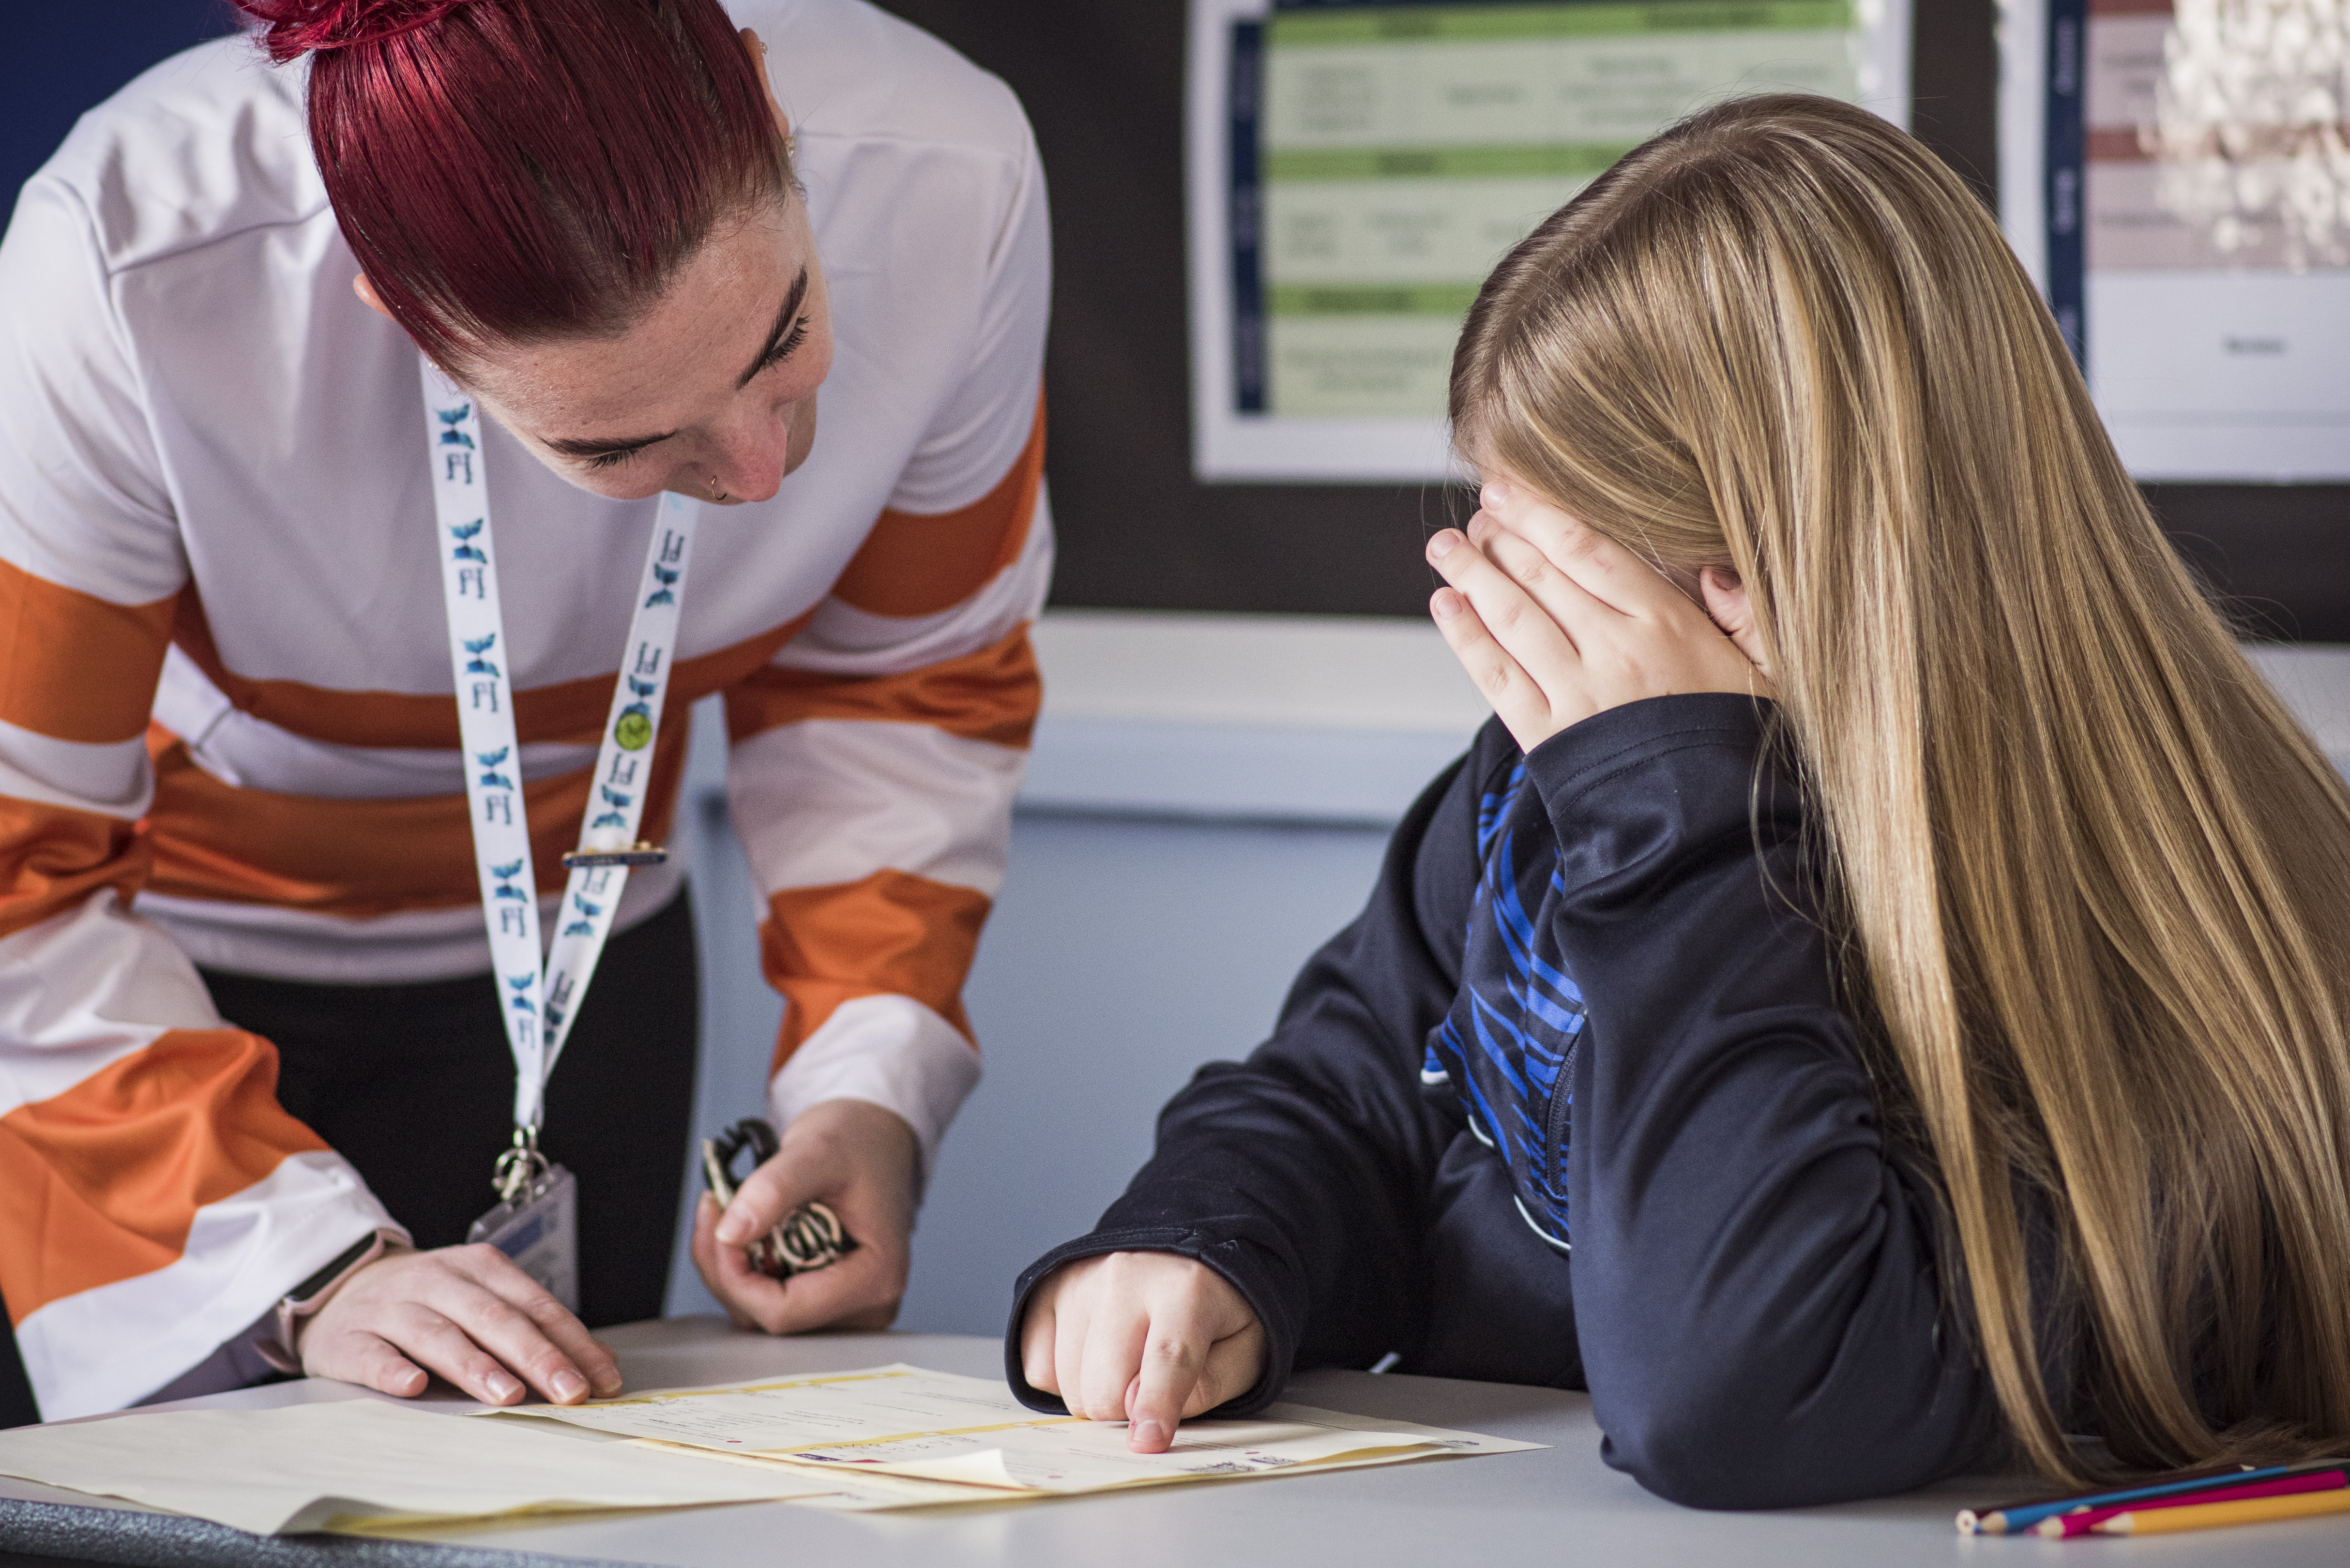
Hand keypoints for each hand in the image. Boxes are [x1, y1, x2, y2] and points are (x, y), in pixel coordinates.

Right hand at [298, 1243, 621, 1406]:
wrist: (342, 1288)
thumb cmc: (430, 1302)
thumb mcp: (482, 1300)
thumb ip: (535, 1327)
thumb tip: (599, 1363)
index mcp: (478, 1269)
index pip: (535, 1306)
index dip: (572, 1342)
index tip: (602, 1379)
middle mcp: (437, 1282)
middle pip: (494, 1318)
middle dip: (537, 1356)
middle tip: (570, 1391)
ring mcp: (391, 1308)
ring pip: (439, 1335)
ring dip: (476, 1365)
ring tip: (509, 1394)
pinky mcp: (350, 1338)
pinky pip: (373, 1354)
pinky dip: (393, 1369)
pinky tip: (415, 1385)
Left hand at [690, 1098, 916, 1333]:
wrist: (875, 1138)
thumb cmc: (861, 1144)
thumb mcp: (818, 1152)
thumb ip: (773, 1190)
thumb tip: (729, 1232)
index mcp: (876, 1278)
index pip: (785, 1311)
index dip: (738, 1277)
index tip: (720, 1227)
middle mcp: (864, 1306)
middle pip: (768, 1318)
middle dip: (727, 1268)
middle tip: (715, 1209)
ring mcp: (843, 1307)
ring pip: (760, 1313)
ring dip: (729, 1267)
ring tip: (724, 1212)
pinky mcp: (822, 1299)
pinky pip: (766, 1301)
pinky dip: (741, 1268)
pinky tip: (740, 1229)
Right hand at [1019, 1252, 1265, 1453]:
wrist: (1179, 1255)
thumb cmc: (1214, 1312)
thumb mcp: (1243, 1351)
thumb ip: (1208, 1388)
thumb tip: (1146, 1419)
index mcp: (1186, 1288)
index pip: (1167, 1356)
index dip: (1156, 1406)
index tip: (1147, 1442)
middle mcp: (1124, 1277)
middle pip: (1105, 1388)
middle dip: (1127, 1410)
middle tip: (1150, 1390)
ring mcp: (1079, 1282)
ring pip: (1069, 1386)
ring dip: (1098, 1394)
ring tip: (1127, 1362)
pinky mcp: (1047, 1292)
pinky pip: (1039, 1370)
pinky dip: (1066, 1377)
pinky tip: (1095, 1354)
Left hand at [1425, 476, 1770, 755]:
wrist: (1711, 834)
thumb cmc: (1739, 751)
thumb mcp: (1770, 674)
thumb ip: (1744, 614)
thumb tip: (1712, 568)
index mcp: (1668, 624)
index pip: (1589, 550)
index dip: (1540, 514)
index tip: (1508, 491)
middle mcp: (1616, 651)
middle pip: (1541, 575)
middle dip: (1500, 538)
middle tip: (1475, 516)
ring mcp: (1577, 694)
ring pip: (1511, 616)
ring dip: (1471, 575)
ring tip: (1446, 547)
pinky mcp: (1547, 737)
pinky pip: (1494, 675)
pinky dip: (1465, 636)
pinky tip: (1445, 605)